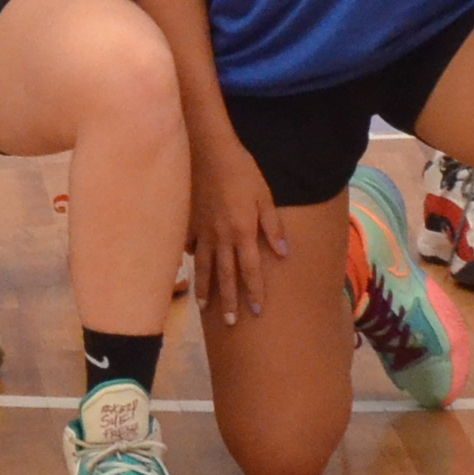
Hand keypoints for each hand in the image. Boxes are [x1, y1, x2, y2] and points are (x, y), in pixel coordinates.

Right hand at [188, 133, 289, 327]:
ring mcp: (203, 231)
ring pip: (204, 266)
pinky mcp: (190, 222)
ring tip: (204, 307)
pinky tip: (190, 266)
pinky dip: (190, 257)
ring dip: (205, 288)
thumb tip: (283, 254)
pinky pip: (190, 245)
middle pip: (226, 275)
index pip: (250, 270)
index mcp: (243, 233)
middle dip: (228, 300)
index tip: (257, 312)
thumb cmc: (243, 173)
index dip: (254, 291)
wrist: (210, 153)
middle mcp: (222, 238)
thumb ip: (273, 227)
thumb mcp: (265, 198)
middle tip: (229, 322)